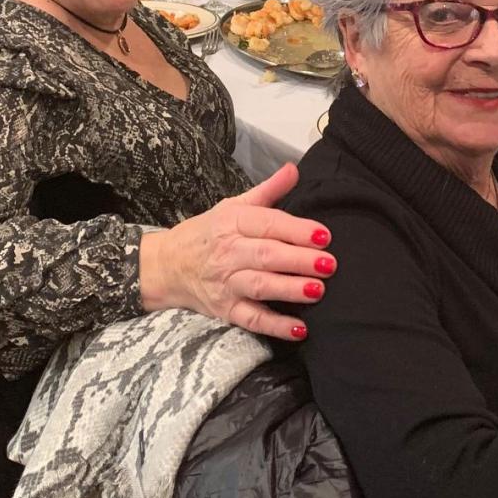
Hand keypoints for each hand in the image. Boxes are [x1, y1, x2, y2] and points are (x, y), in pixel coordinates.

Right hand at [138, 162, 333, 341]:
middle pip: (267, 255)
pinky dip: (275, 326)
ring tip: (318, 290)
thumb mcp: (233, 206)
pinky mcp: (226, 310)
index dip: (297, 230)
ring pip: (260, 286)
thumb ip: (268, 191)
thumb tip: (295, 168)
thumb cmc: (208, 233)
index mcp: (232, 222)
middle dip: (299, 260)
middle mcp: (228, 252)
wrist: (168, 266)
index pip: (267, 223)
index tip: (324, 235)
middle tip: (329, 264)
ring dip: (289, 289)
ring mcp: (226, 283)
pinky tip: (299, 329)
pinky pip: (252, 319)